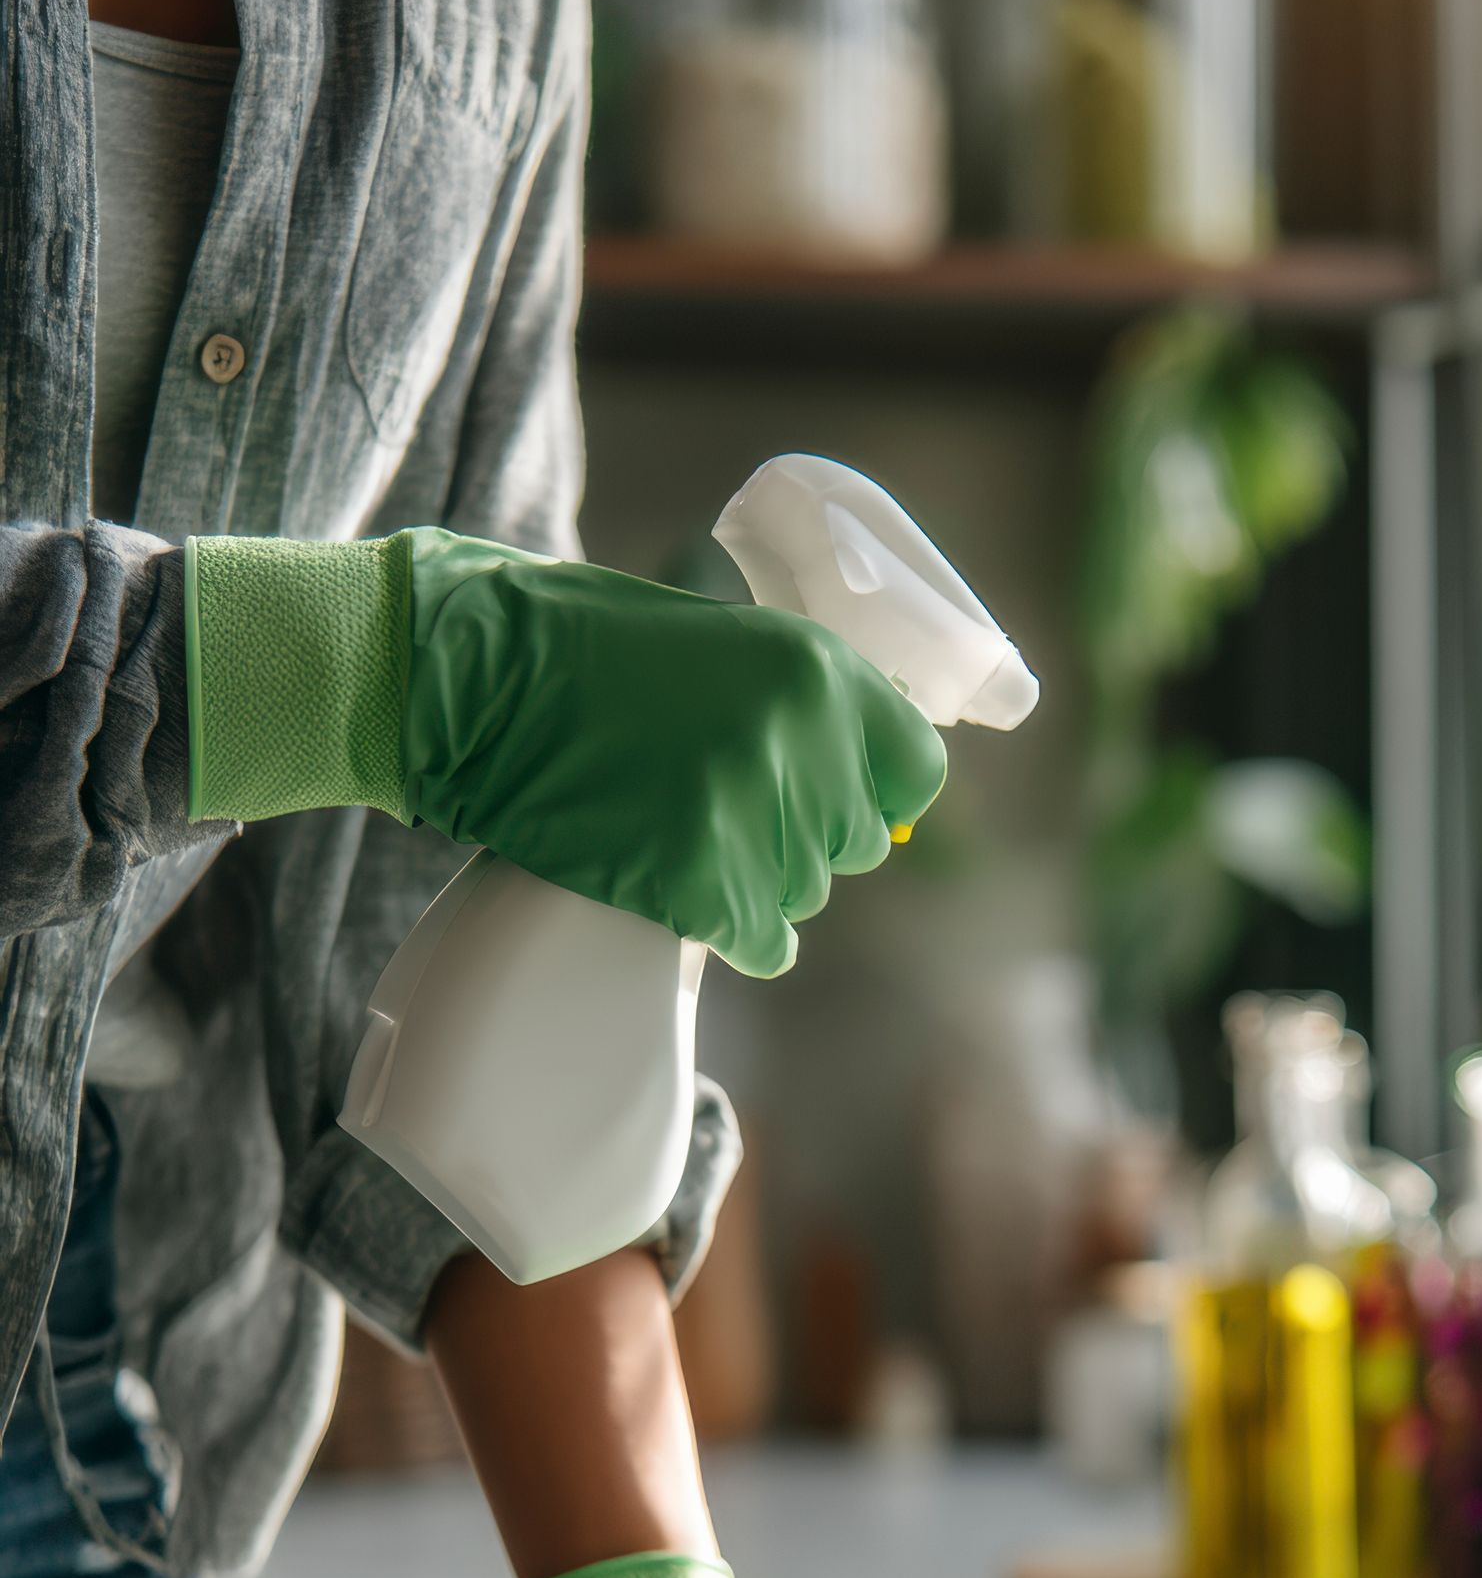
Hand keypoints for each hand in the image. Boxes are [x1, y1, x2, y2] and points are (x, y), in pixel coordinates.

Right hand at [184, 528, 945, 976]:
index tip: (845, 794)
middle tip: (735, 813)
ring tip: (695, 843)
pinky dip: (735, 932)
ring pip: (807, 893)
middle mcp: (799, 744)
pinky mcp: (695, 886)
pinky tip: (695, 899)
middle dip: (806, 833)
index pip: (913, 769)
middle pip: (857, 841)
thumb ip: (794, 696)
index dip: (877, 789)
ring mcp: (748, 820)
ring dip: (762, 881)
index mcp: (813, 670)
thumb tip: (858, 765)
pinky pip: (763, 941)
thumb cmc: (580, 650)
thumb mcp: (716, 636)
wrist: (472, 684)